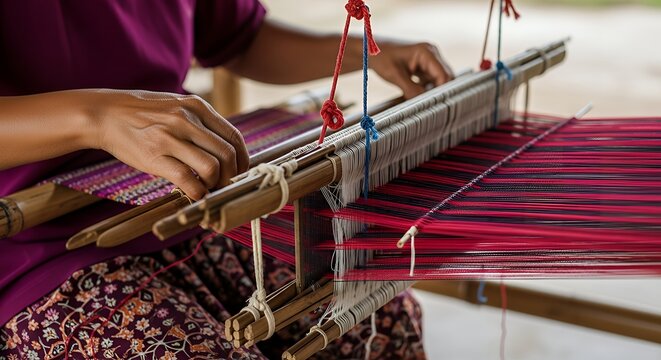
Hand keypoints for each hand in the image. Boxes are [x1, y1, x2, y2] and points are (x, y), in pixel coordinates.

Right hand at [83, 90, 248, 199]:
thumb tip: (227, 149)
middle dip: (232, 176)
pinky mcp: (155, 156)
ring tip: (206, 188)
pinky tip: (193, 193)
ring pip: (212, 168)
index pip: (234, 137)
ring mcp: (170, 137)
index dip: (242, 160)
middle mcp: (187, 119)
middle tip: (224, 186)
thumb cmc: (143, 114)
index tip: (238, 172)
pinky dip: (197, 192)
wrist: (104, 114)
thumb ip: (201, 123)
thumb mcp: (177, 106)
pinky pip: (188, 180)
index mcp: (197, 106)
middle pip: (228, 155)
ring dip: (214, 185)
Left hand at [369, 41, 453, 98]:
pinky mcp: (424, 67)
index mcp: (427, 52)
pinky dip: (427, 90)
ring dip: (432, 92)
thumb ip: (411, 90)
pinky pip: (431, 81)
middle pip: (445, 78)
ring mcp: (429, 61)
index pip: (444, 75)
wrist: (371, 51)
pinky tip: (416, 96)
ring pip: (439, 81)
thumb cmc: (381, 58)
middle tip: (427, 105)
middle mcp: (432, 55)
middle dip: (438, 92)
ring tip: (420, 101)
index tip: (433, 104)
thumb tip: (424, 104)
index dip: (441, 91)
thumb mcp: (395, 76)